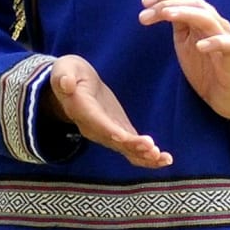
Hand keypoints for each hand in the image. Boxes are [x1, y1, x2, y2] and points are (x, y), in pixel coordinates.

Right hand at [44, 55, 170, 168]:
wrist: (75, 86)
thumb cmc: (70, 73)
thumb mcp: (64, 69)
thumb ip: (64, 76)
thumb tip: (66, 82)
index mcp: (82, 111)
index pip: (97, 124)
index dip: (111, 132)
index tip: (124, 138)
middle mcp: (94, 128)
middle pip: (115, 142)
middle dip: (133, 147)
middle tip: (153, 149)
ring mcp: (107, 134)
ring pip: (125, 150)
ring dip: (144, 157)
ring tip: (164, 159)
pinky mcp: (119, 133)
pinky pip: (133, 149)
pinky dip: (148, 156)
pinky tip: (165, 159)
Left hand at [140, 0, 229, 121]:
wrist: (224, 92)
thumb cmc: (203, 63)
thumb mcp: (184, 39)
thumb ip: (174, 22)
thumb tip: (150, 9)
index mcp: (201, 15)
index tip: (144, 2)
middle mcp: (214, 21)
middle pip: (194, 1)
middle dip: (168, 3)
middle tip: (144, 13)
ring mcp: (224, 36)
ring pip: (208, 17)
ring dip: (185, 13)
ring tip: (166, 15)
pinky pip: (228, 43)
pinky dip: (214, 42)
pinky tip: (199, 46)